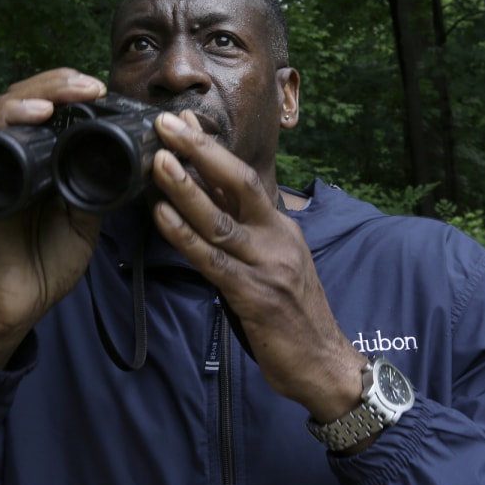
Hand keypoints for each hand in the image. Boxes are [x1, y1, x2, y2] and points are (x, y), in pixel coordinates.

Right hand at [0, 69, 107, 368]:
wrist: (21, 303)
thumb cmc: (49, 263)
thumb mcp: (86, 217)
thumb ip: (96, 186)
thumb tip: (126, 157)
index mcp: (43, 159)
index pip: (52, 108)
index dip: (72, 91)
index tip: (103, 90)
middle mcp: (16, 155)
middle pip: (28, 98)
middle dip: (59, 84)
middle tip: (90, 86)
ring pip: (5, 107)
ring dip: (37, 93)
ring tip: (66, 94)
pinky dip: (8, 120)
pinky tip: (34, 115)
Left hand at [148, 111, 364, 419]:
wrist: (325, 365)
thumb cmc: (295, 318)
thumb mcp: (275, 264)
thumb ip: (245, 235)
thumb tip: (207, 204)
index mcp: (281, 228)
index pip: (244, 178)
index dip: (212, 148)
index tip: (186, 120)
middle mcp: (277, 238)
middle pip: (239, 182)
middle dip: (201, 149)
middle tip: (168, 120)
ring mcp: (266, 266)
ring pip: (221, 219)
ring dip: (186, 187)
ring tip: (158, 158)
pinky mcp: (253, 296)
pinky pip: (212, 260)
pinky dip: (184, 236)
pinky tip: (161, 216)